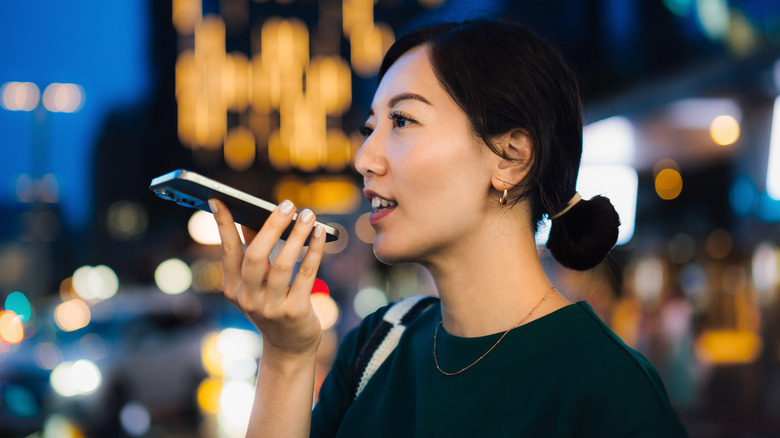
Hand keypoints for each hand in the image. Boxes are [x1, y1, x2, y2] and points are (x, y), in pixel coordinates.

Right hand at [210, 198, 326, 358]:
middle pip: (256, 256)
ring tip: (308, 214)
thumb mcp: (257, 283)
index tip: (218, 199)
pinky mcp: (295, 312)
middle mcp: (248, 298)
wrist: (289, 347)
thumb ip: (253, 251)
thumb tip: (251, 216)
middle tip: (287, 205)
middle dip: (272, 227)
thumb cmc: (273, 305)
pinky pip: (306, 274)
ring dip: (297, 235)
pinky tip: (320, 233)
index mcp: (233, 288)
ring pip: (284, 264)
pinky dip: (314, 250)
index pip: (227, 250)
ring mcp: (271, 307)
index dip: (222, 225)